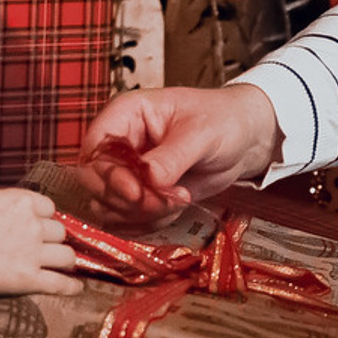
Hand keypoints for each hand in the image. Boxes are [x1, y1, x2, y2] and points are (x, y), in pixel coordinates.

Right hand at [0, 120, 78, 296]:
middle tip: (44, 246)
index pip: (48, 207)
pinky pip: (61, 284)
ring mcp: (32, 253)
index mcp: (20, 200)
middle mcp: (33, 225)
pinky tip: (76, 289)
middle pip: (59, 231)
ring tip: (62, 265)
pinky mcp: (28, 279)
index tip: (33, 223)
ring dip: (65, 260)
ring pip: (67, 256)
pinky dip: (71, 287)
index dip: (41, 215)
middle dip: (52, 238)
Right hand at [78, 83, 283, 222]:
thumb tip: (150, 178)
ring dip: (141, 214)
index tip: (136, 192)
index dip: (108, 175)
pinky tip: (176, 206)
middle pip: (95, 183)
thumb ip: (173, 156)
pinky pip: (127, 219)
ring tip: (178, 199)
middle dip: (128, 200)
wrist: (242, 138)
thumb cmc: (222, 119)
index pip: (95, 149)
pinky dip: (150, 221)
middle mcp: (119, 145)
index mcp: (125, 115)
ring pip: (108, 206)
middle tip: (162, 201)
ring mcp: (126, 172)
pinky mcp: (139, 195)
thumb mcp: (202, 133)